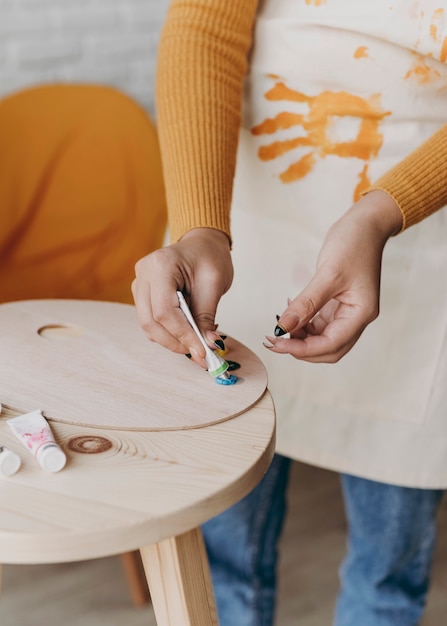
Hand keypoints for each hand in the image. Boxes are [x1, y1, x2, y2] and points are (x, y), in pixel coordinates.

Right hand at [132, 228, 232, 367]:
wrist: (202, 243)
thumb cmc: (210, 256)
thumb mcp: (214, 284)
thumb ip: (206, 316)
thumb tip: (207, 345)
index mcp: (160, 265)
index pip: (164, 311)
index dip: (182, 335)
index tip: (202, 352)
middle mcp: (143, 274)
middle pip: (150, 321)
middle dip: (175, 342)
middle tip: (200, 354)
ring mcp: (139, 284)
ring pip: (148, 325)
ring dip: (171, 340)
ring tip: (197, 342)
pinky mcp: (142, 294)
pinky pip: (150, 321)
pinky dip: (168, 333)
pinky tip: (188, 332)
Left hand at [264, 191, 402, 362]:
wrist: (366, 224)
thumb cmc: (354, 243)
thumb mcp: (328, 274)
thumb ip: (306, 304)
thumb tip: (283, 328)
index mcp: (361, 313)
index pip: (331, 344)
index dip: (303, 349)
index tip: (277, 343)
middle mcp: (357, 317)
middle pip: (328, 349)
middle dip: (301, 349)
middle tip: (273, 341)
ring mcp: (348, 312)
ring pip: (322, 339)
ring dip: (300, 338)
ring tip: (278, 328)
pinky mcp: (339, 305)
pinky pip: (320, 325)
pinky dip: (303, 325)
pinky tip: (290, 313)